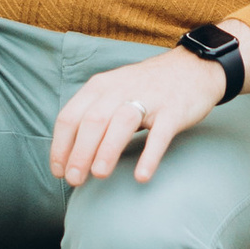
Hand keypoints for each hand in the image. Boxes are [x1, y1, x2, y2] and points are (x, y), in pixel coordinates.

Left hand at [49, 43, 226, 186]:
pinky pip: (160, 134)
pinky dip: (150, 155)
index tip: (58, 171)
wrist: (192, 68)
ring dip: (107, 150)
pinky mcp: (173, 111)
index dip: (61, 145)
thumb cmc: (146, 87)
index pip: (71, 116)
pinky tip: (142, 176)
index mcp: (99, 87)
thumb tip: (71, 154)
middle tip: (74, 180)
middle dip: (79, 152)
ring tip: (99, 175)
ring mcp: (148, 99)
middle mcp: (120, 90)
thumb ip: (93, 115)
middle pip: (93, 121)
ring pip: (121, 123)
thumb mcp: (113, 91)